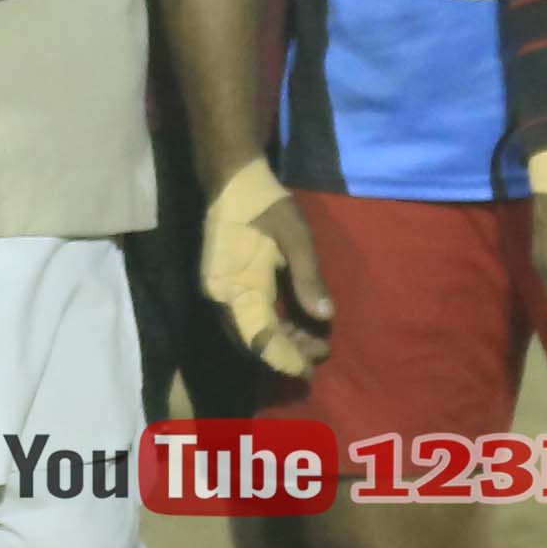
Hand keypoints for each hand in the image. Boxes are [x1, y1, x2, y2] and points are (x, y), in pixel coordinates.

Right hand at [202, 157, 333, 379]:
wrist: (230, 178)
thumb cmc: (263, 203)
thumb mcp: (294, 236)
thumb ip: (308, 277)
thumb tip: (325, 316)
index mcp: (234, 288)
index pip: (259, 338)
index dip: (285, 358)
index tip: (311, 369)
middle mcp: (222, 297)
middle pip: (254, 340)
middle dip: (288, 351)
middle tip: (323, 351)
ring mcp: (222, 291)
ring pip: (251, 330)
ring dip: (282, 339)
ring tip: (315, 341)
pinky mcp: (226, 284)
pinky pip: (248, 316)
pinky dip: (273, 324)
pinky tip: (297, 323)